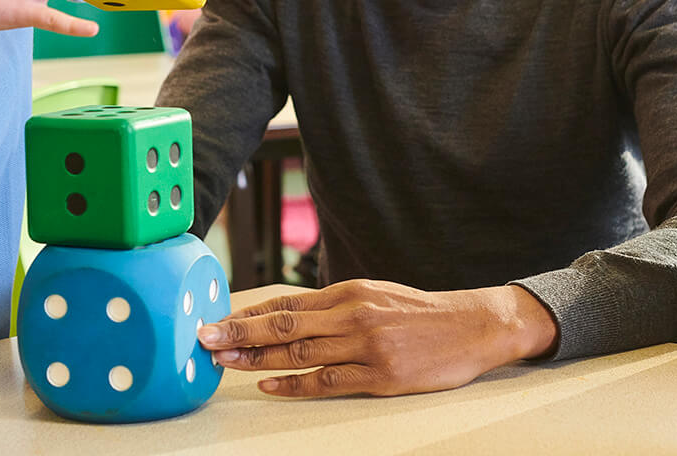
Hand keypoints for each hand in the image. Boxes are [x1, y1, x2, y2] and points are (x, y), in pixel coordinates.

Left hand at [195, 280, 557, 397]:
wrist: (470, 326)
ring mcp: (366, 346)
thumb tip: (286, 316)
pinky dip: (294, 383)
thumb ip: (334, 305)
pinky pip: (328, 380)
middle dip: (240, 333)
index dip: (248, 312)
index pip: (287, 302)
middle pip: (284, 324)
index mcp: (349, 292)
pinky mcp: (379, 375)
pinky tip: (269, 384)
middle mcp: (353, 314)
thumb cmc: (417, 312)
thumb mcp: (374, 295)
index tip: (216, 318)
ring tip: (225, 362)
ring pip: (300, 353)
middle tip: (205, 339)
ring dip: (257, 358)